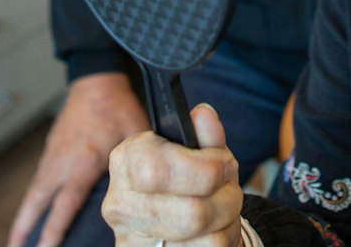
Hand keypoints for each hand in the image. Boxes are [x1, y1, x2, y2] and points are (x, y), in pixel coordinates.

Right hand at [7, 72, 149, 246]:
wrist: (96, 81)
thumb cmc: (117, 106)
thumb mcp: (134, 134)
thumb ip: (137, 162)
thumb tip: (147, 186)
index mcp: (83, 163)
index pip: (64, 206)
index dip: (53, 231)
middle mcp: (61, 163)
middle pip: (36, 204)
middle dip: (24, 229)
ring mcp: (52, 155)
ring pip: (33, 193)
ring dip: (24, 216)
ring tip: (17, 240)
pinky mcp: (51, 149)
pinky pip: (37, 180)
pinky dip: (31, 198)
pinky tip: (33, 210)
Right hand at [102, 104, 242, 245]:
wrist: (168, 220)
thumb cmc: (185, 176)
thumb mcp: (195, 148)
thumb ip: (204, 132)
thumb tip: (203, 115)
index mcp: (126, 161)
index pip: (158, 169)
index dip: (204, 168)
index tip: (223, 164)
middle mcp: (120, 204)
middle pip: (192, 214)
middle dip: (227, 198)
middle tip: (230, 187)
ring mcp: (131, 241)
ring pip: (205, 241)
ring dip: (227, 222)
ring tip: (224, 208)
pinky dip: (223, 241)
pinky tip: (213, 230)